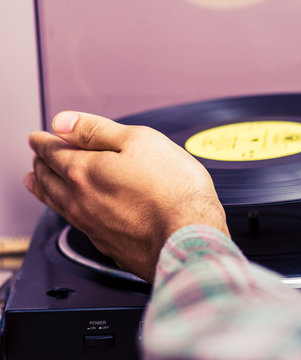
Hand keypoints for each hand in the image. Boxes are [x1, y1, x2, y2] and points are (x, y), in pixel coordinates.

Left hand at [25, 111, 228, 281]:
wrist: (189, 238)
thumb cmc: (174, 189)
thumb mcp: (140, 141)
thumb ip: (98, 130)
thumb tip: (63, 122)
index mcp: (84, 171)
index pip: (52, 152)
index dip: (44, 141)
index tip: (39, 137)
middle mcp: (80, 201)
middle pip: (49, 179)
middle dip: (41, 163)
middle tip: (38, 156)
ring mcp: (92, 226)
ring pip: (57, 204)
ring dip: (43, 189)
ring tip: (36, 182)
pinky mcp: (108, 246)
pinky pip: (75, 223)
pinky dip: (64, 211)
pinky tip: (71, 211)